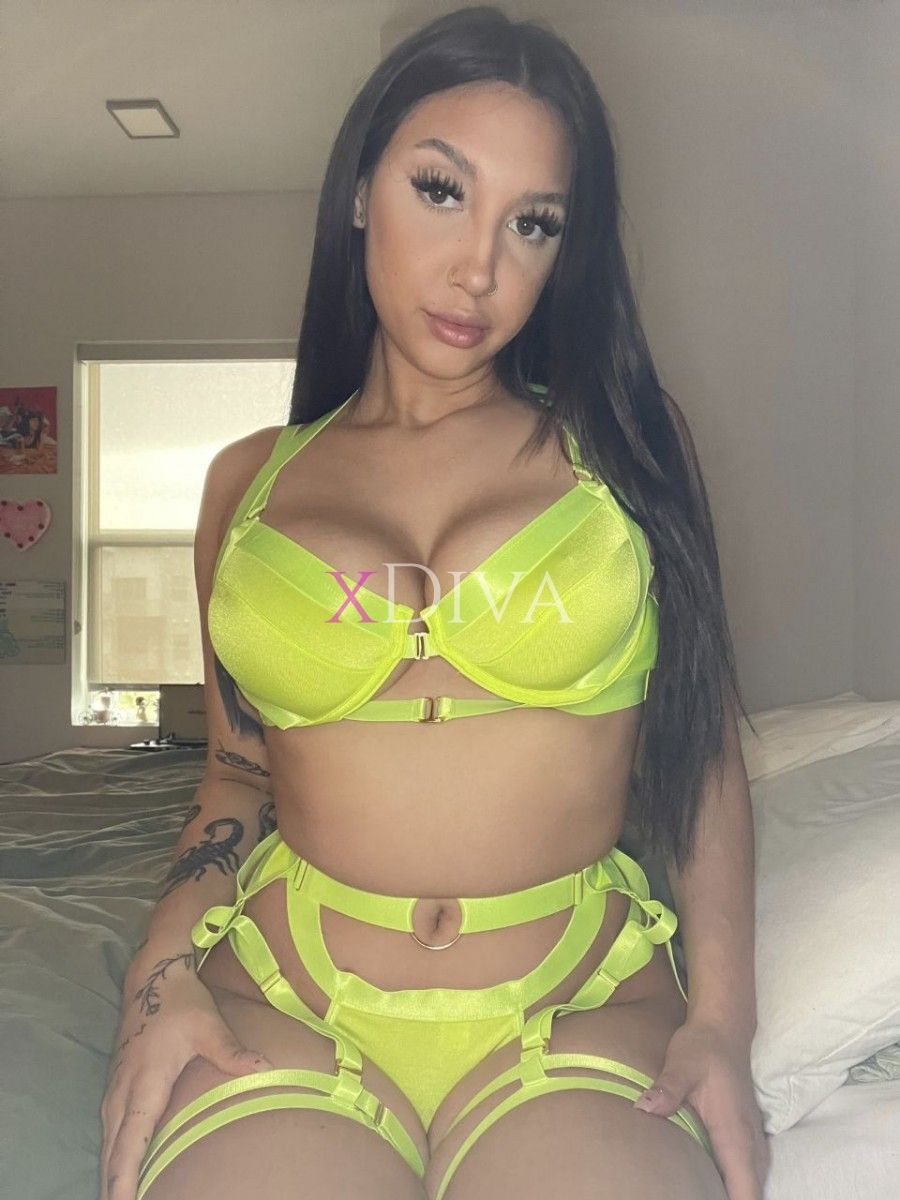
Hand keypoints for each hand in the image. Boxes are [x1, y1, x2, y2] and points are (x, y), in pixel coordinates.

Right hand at [99, 952, 272, 1199]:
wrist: (153, 974)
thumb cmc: (181, 1000)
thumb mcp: (209, 1024)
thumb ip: (232, 1052)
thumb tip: (265, 1069)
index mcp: (145, 1082)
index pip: (130, 1141)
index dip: (124, 1177)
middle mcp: (123, 1091)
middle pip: (112, 1151)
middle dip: (114, 1184)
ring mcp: (115, 1088)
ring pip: (107, 1142)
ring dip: (111, 1171)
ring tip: (120, 1198)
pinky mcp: (116, 1085)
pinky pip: (110, 1130)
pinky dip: (112, 1154)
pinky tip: (118, 1169)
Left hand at [632, 1018, 770, 1199]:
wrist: (722, 1028)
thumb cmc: (701, 1048)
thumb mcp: (681, 1065)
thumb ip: (667, 1089)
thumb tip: (644, 1110)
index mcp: (735, 1132)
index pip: (745, 1186)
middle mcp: (750, 1140)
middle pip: (752, 1190)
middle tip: (697, 1196)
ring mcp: (752, 1136)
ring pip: (755, 1180)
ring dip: (738, 1192)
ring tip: (705, 1193)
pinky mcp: (747, 1132)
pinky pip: (751, 1168)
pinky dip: (740, 1182)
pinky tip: (719, 1184)